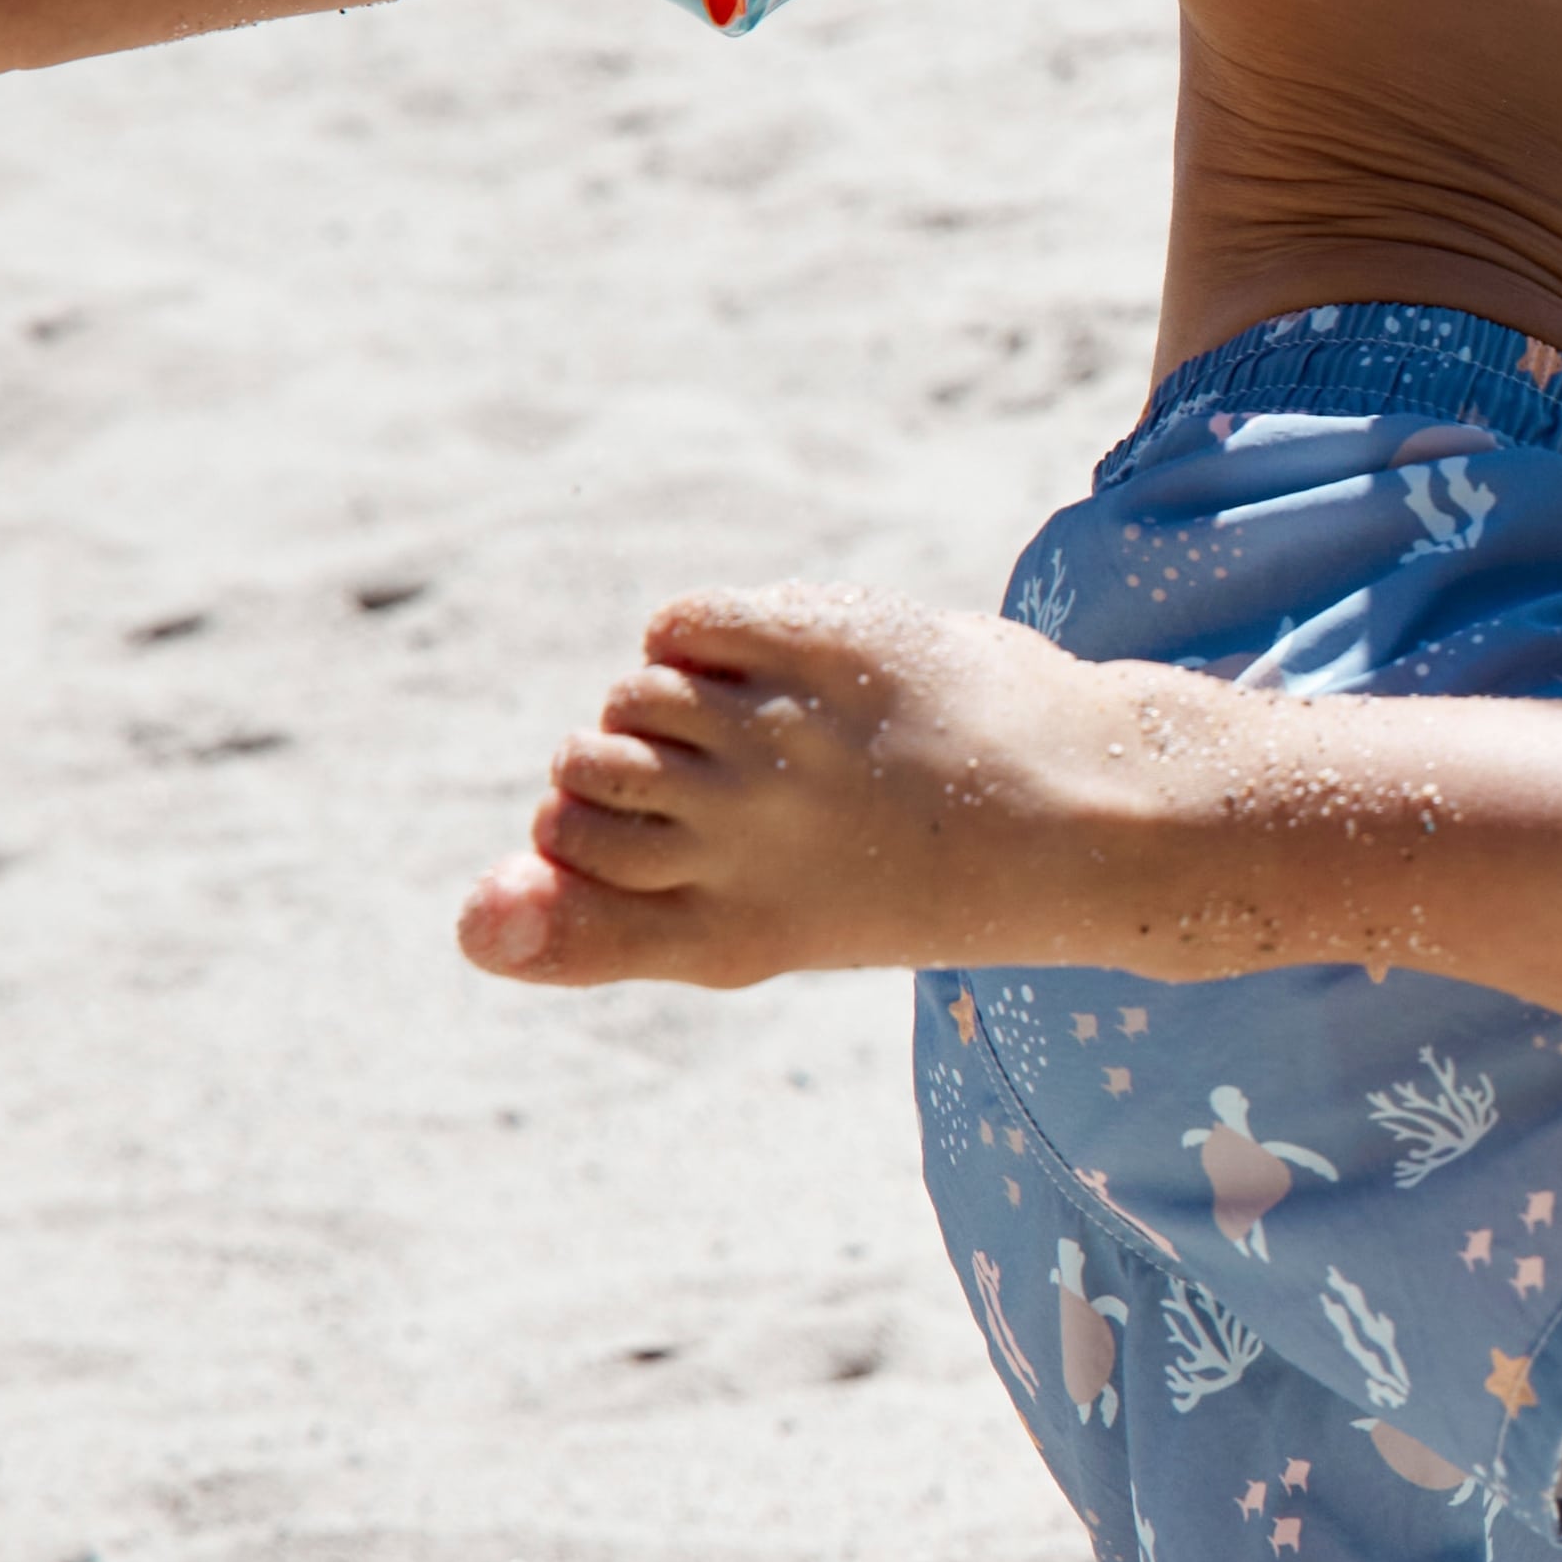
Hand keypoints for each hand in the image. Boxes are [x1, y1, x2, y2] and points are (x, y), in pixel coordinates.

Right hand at [459, 586, 1198, 987]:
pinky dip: (707, 637)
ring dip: (675, 705)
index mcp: (729, 938)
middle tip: (736, 789)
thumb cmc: (921, 872)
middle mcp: (741, 841)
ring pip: (622, 702)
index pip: (544, 916)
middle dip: (622, 780)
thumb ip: (606, 930)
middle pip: (569, 789)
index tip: (641, 858)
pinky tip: (779, 668)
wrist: (1095, 810)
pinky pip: (678, 624)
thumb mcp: (757, 928)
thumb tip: (466, 915)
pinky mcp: (820, 642)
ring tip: (775, 729)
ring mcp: (780, 737)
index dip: (564, 872)